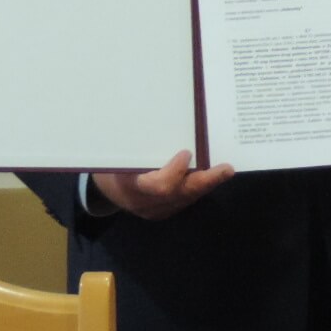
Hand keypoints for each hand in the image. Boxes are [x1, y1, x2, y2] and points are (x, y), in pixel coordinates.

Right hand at [92, 151, 234, 219]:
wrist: (104, 191)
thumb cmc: (113, 164)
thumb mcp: (120, 154)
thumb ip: (140, 146)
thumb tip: (168, 118)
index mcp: (130, 185)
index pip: (159, 186)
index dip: (175, 172)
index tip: (186, 153)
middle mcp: (144, 202)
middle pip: (180, 195)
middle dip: (205, 182)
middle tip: (225, 169)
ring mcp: (154, 211)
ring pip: (185, 200)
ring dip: (205, 184)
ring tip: (224, 171)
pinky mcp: (162, 213)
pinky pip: (184, 201)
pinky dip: (197, 188)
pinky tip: (210, 176)